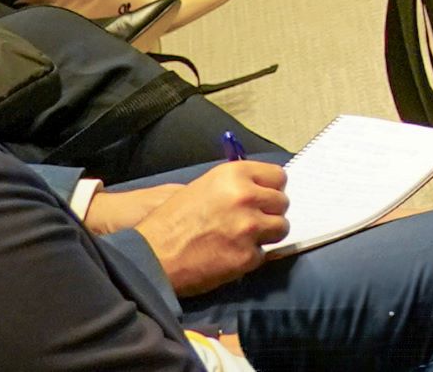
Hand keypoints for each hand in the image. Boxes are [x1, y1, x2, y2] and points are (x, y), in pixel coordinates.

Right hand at [106, 163, 287, 296]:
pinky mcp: (247, 256)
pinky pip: (263, 255)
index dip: (271, 189)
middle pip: (282, 203)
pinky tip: (229, 256)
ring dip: (265, 235)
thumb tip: (262, 189)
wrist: (150, 257)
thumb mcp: (204, 188)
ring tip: (242, 240)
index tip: (263, 198)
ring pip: (280, 228)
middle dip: (269, 213)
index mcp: (235, 174)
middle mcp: (246, 196)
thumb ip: (236, 185)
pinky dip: (249, 258)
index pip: (278, 176)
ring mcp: (249, 227)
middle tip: (249, 222)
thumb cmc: (171, 222)